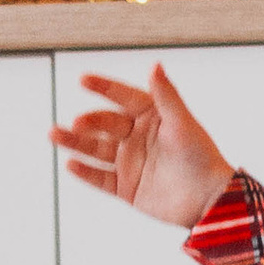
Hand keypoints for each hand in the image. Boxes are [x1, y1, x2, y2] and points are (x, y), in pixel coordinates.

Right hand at [49, 66, 234, 231]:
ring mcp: (129, 162)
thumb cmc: (202, 157)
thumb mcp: (182, 123)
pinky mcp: (125, 187)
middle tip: (77, 122)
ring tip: (54, 135)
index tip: (84, 79)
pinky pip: (100, 178)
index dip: (104, 88)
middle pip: (105, 124)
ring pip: (95, 149)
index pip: (122, 97)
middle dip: (88, 121)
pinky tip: (71, 164)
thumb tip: (154, 64)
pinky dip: (85, 172)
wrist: (209, 200)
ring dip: (75, 142)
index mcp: (150, 116)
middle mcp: (136, 136)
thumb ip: (165, 95)